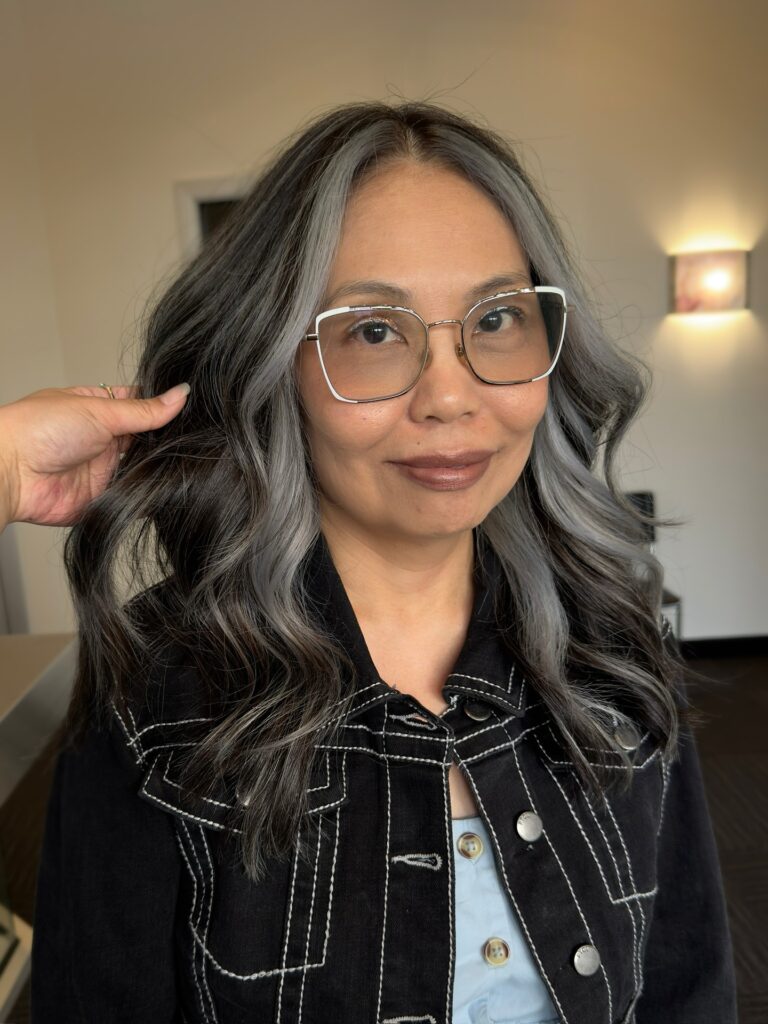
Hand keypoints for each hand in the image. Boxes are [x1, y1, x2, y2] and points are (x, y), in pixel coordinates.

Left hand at [0, 383, 189, 527]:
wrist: (10, 473)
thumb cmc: (38, 429)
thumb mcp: (99, 411)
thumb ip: (144, 411)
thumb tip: (180, 395)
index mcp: (97, 408)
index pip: (139, 405)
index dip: (163, 406)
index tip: (193, 406)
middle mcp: (102, 439)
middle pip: (145, 438)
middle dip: (166, 438)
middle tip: (196, 436)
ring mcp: (102, 469)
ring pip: (143, 468)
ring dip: (159, 466)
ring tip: (190, 459)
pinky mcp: (102, 497)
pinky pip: (133, 497)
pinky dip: (149, 494)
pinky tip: (172, 486)